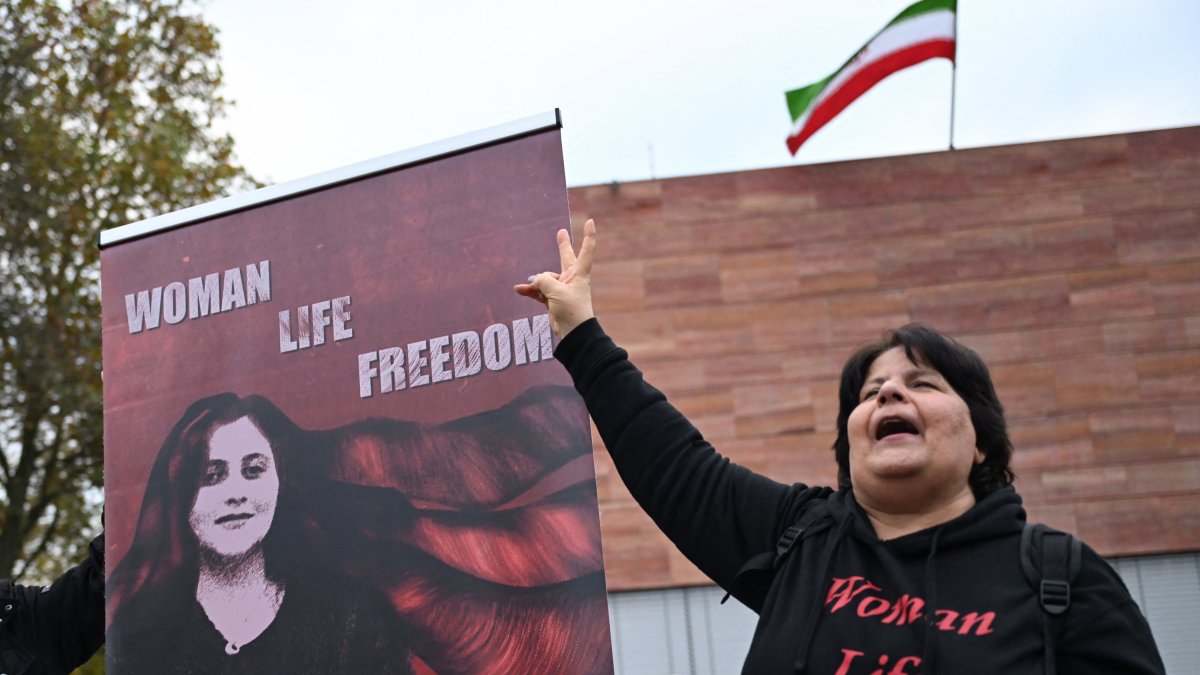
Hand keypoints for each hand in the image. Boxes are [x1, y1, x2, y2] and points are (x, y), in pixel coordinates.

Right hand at [514, 218, 595, 338]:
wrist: (573, 333)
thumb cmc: (572, 310)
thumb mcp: (556, 291)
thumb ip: (543, 281)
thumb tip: (534, 281)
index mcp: (579, 274)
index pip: (586, 251)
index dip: (588, 236)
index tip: (591, 221)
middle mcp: (571, 279)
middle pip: (566, 258)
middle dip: (563, 245)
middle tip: (561, 232)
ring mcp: (561, 289)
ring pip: (545, 279)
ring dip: (534, 283)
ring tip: (525, 287)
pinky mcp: (553, 300)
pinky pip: (538, 291)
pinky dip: (530, 290)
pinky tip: (519, 289)